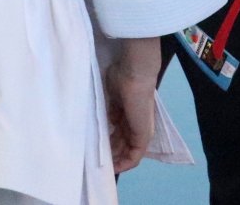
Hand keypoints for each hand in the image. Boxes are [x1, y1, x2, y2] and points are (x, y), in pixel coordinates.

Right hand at [104, 36, 160, 173]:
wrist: (135, 71)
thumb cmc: (121, 77)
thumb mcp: (111, 95)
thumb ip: (111, 109)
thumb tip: (109, 122)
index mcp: (127, 112)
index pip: (119, 133)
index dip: (108, 142)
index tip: (96, 149)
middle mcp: (135, 122)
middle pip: (123, 144)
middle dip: (110, 154)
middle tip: (96, 162)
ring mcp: (141, 129)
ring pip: (128, 152)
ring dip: (116, 161)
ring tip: (102, 168)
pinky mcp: (143, 135)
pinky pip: (135, 156)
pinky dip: (124, 164)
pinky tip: (114, 169)